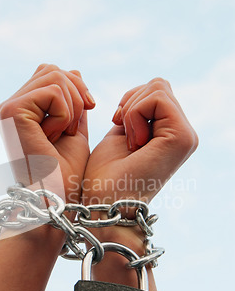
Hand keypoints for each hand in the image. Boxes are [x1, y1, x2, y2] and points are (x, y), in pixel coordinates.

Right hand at [0, 63, 94, 202]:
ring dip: (71, 107)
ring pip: (54, 76)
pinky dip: (64, 115)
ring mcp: (6, 109)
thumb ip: (72, 102)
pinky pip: (53, 92)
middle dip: (76, 93)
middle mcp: (7, 107)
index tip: (88, 108)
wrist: (58, 199)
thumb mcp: (73, 129)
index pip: (49, 73)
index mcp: (19, 111)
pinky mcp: (11, 113)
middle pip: (52, 70)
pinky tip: (53, 136)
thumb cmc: (66, 173)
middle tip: (73, 127)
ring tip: (61, 134)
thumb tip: (75, 71)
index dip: (75, 86)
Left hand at [83, 78, 197, 205]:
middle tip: (124, 137)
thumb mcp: (121, 133)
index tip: (118, 128)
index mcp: (171, 134)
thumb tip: (133, 87)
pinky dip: (134, 115)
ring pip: (158, 87)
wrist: (103, 206)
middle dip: (130, 104)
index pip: (156, 89)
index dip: (129, 103)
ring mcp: (186, 136)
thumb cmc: (105, 176)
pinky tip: (133, 143)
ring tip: (130, 144)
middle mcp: (184, 134)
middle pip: (158, 84)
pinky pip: (156, 98)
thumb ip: (134, 111)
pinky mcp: (182, 138)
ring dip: (131, 112)